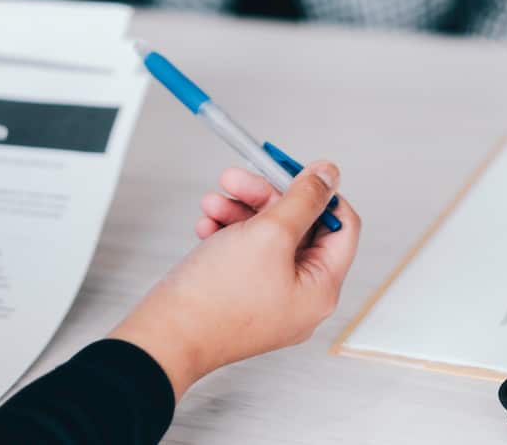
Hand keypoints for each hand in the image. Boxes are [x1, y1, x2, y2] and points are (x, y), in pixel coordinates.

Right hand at [110, 162, 359, 399]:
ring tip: (213, 203)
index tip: (293, 172)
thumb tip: (329, 175)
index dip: (319, 194)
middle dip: (265, 198)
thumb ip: (304, 199)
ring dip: (240, 212)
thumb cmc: (216, 300)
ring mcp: (270, 299)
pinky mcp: (242, 298)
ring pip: (267, 238)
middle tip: (238, 179)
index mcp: (321, 288)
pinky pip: (245, 254)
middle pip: (299, 228)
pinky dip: (228, 233)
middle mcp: (300, 297)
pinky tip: (208, 226)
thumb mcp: (269, 234)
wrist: (165, 335)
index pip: (340, 227)